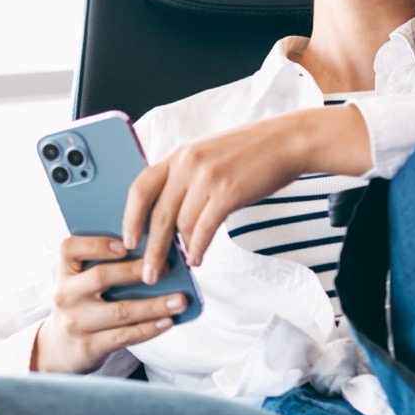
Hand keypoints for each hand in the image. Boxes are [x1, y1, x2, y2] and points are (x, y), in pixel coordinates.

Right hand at [32, 234, 189, 372]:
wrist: (60, 348)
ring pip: (120, 311)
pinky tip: (167, 322)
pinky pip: (124, 336)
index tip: (126, 244)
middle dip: (137, 271)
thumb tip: (152, 253)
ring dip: (154, 305)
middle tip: (167, 268)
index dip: (97, 244)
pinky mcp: (88, 346)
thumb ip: (103, 266)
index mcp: (64, 272)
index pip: (70, 249)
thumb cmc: (81, 305)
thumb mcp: (80, 283)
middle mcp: (65, 295)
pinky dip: (148, 329)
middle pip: (101, 277)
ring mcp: (75, 323)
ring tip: (180, 301)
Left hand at [121, 106, 371, 280]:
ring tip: (185, 263)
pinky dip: (199, 248)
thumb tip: (170, 219)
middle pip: (158, 214)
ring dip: (181, 250)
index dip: (130, 217)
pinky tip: (198, 258)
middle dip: (152, 249)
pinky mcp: (227, 192)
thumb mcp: (207, 156)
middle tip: (149, 272)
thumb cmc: (249, 153)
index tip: (127, 240)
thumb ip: (185, 180)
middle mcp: (187, 163)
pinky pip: (204, 229)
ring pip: (182, 225)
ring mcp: (207, 177)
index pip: (140, 187)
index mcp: (178, 155)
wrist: (287, 141)